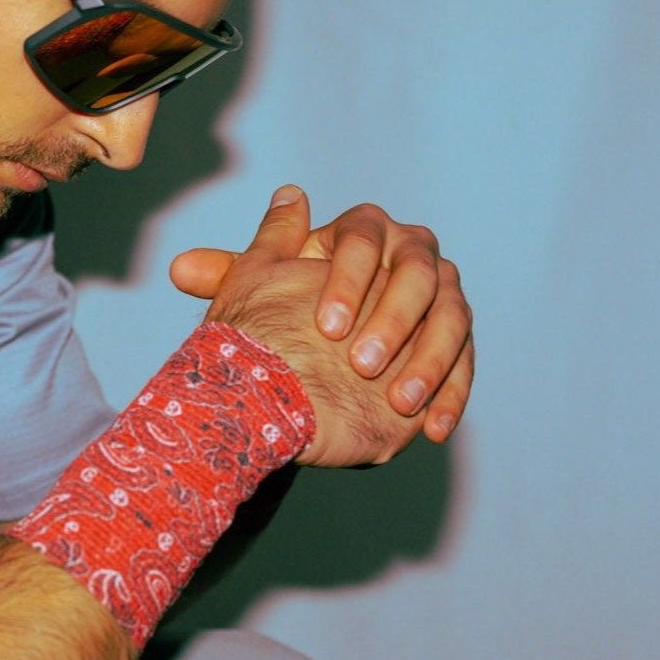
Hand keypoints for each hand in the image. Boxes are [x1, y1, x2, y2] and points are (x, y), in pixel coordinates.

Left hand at [171, 187, 473, 443]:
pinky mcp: (454, 341)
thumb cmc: (274, 317)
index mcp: (363, 231)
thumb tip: (195, 258)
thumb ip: (232, 275)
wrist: (305, 366)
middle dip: (393, 319)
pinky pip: (465, 362)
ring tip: (399, 401)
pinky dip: (452, 395)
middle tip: (363, 363)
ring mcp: (440, 296)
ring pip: (450, 317)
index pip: (366, 236)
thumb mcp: (250, 297)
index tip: (324, 327)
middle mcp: (410, 254)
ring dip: (429, 360)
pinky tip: (431, 429)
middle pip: (419, 273)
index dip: (349, 277)